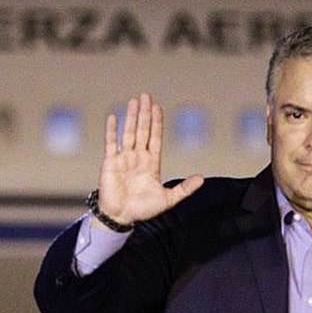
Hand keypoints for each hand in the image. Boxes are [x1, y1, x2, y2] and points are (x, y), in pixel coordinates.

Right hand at [95, 93, 203, 224]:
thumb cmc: (142, 210)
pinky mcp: (110, 162)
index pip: (155, 137)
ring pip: (129, 132)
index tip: (158, 107)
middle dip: (145, 113)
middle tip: (147, 95)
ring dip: (131, 116)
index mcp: (151, 163)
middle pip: (143, 130)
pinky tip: (114, 117)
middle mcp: (138, 157)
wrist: (120, 217)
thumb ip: (184, 189)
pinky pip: (111, 143)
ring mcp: (124, 158)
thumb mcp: (167, 199)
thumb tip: (201, 179)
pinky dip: (112, 130)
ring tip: (134, 100)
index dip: (157, 122)